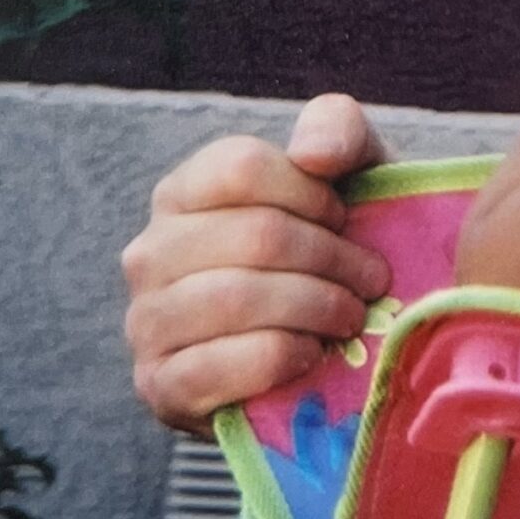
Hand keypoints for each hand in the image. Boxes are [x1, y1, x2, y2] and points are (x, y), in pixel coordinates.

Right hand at [121, 93, 394, 432]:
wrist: (332, 357)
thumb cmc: (337, 252)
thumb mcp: (354, 178)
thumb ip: (338, 132)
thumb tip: (313, 152)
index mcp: (185, 193)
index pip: (243, 166)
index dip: (314, 194)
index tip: (345, 220)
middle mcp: (150, 253)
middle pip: (256, 234)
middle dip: (334, 258)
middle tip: (373, 280)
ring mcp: (147, 322)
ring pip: (236, 297)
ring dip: (317, 308)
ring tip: (351, 316)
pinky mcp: (160, 386)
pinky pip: (216, 366)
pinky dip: (280, 358)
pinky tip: (312, 355)